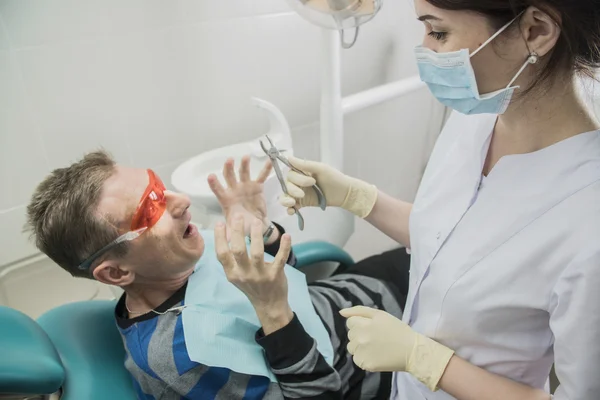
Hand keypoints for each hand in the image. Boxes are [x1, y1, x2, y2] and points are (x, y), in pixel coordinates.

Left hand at [208, 156, 274, 238]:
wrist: (257, 225)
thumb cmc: (242, 226)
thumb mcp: (234, 230)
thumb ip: (228, 233)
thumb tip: (223, 242)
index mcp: (227, 200)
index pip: (218, 190)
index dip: (214, 184)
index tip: (210, 176)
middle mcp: (234, 190)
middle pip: (229, 177)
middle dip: (228, 169)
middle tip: (229, 161)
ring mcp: (245, 186)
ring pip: (243, 173)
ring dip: (244, 165)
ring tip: (245, 157)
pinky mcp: (257, 186)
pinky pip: (261, 176)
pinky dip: (265, 169)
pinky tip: (269, 160)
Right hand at [215, 213, 292, 334]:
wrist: (269, 305)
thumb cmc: (251, 286)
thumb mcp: (236, 276)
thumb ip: (231, 260)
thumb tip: (228, 234)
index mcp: (232, 273)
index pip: (222, 254)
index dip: (219, 238)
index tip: (220, 222)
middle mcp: (244, 274)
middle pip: (238, 250)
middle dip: (237, 232)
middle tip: (239, 216)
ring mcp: (260, 276)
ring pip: (257, 253)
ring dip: (257, 236)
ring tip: (256, 222)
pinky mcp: (275, 276)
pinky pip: (280, 259)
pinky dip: (284, 247)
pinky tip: (287, 236)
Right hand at [278, 156, 377, 218]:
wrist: (344, 193)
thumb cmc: (334, 178)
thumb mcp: (320, 168)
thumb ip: (304, 164)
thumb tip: (289, 157)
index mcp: (302, 172)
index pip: (290, 174)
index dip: (297, 179)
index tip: (312, 181)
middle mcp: (299, 182)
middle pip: (287, 185)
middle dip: (294, 189)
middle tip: (306, 192)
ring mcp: (300, 193)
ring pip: (286, 196)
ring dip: (286, 200)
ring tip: (292, 203)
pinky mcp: (303, 203)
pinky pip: (292, 206)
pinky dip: (289, 209)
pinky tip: (292, 211)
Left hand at [340, 306, 454, 391]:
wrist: (412, 351)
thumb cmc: (397, 330)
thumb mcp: (380, 315)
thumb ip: (358, 311)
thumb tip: (341, 312)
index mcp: (362, 325)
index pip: (350, 323)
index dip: (361, 324)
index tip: (372, 327)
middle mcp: (359, 339)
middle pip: (350, 335)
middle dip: (359, 334)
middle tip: (376, 337)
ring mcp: (361, 353)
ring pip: (351, 348)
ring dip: (359, 347)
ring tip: (375, 346)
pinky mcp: (365, 364)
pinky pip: (357, 359)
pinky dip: (364, 358)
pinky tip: (376, 355)